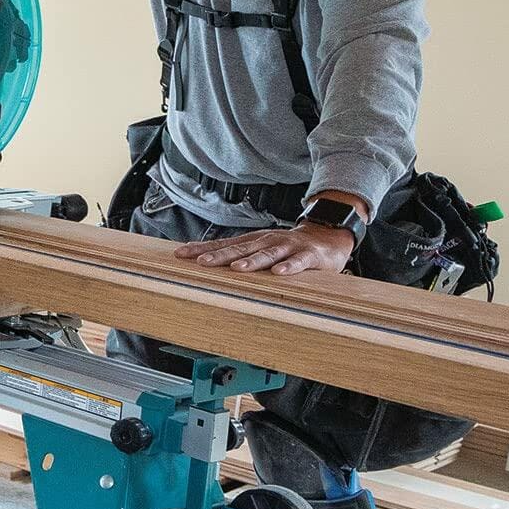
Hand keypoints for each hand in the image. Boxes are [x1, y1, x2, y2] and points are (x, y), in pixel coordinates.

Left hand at [174, 222, 355, 274]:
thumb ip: (240, 256)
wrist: (328, 235)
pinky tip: (279, 273)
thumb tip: (206, 265)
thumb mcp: (261, 249)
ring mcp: (288, 246)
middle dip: (220, 255)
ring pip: (267, 254)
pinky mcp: (309, 255)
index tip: (180, 254)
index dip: (202, 249)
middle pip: (240, 248)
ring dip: (252, 261)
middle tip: (201, 262)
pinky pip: (298, 262)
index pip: (223, 244)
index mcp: (253, 241)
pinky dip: (289, 267)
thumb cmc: (289, 246)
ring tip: (237, 268)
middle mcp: (267, 240)